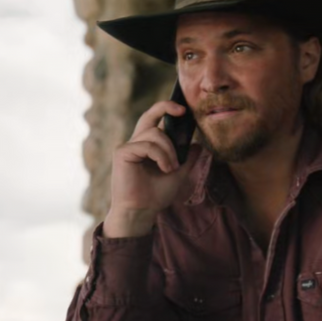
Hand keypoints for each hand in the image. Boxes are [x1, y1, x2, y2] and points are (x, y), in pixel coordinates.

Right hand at [104, 101, 200, 237]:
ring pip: (155, 134)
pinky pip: (147, 145)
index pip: (155, 119)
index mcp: (147, 145)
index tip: (183, 109)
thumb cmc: (155, 195)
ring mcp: (128, 146)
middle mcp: (136, 142)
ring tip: (172, 168)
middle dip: (166, 108)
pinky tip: (165, 169)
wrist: (142, 211)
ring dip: (169, 151)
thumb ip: (188, 159)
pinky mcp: (122, 152)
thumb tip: (199, 145)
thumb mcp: (178, 174)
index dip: (166, 109)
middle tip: (182, 112)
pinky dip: (161, 156)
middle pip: (150, 115)